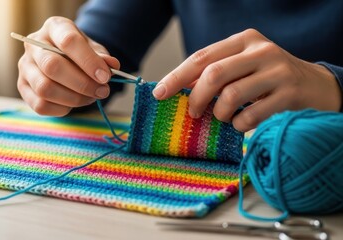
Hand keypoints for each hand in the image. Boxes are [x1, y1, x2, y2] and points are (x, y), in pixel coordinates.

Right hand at [17, 17, 119, 115]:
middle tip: (102, 91)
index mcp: (54, 28)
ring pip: (45, 88)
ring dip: (73, 98)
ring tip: (90, 98)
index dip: (89, 61)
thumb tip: (112, 66)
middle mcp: (34, 44)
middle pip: (52, 66)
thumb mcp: (93, 49)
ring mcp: (25, 66)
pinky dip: (62, 109)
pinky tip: (73, 104)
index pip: (68, 41)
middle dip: (82, 84)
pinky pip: (40, 105)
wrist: (62, 58)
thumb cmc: (79, 52)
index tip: (105, 77)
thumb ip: (102, 57)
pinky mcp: (23, 87)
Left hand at [153, 29, 341, 131]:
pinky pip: (251, 115)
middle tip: (194, 113)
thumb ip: (214, 74)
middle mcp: (261, 50)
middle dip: (197, 98)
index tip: (160, 94)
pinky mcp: (290, 94)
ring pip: (231, 96)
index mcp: (243, 40)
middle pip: (214, 74)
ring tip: (223, 118)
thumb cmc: (267, 79)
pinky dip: (239, 125)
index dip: (177, 77)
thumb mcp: (242, 68)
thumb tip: (176, 89)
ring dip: (220, 114)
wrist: (315, 86)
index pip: (202, 57)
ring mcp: (278, 70)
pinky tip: (241, 124)